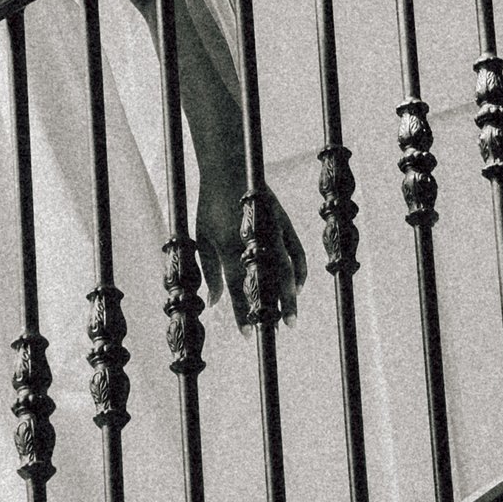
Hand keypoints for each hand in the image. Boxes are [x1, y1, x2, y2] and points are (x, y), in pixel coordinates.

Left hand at [196, 178, 306, 330]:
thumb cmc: (211, 205)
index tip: (247, 334)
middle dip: (273, 310)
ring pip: (287, 272)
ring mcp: (272, 231)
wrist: (231, 168)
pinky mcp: (284, 223)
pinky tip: (298, 288)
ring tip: (290, 318)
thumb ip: (209, 272)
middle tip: (276, 330)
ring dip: (290, 297)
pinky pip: (297, 253)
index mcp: (228, 245)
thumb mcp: (202, 238)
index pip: (238, 288)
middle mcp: (252, 240)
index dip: (243, 313)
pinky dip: (300, 272)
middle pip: (268, 283)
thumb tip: (213, 303)